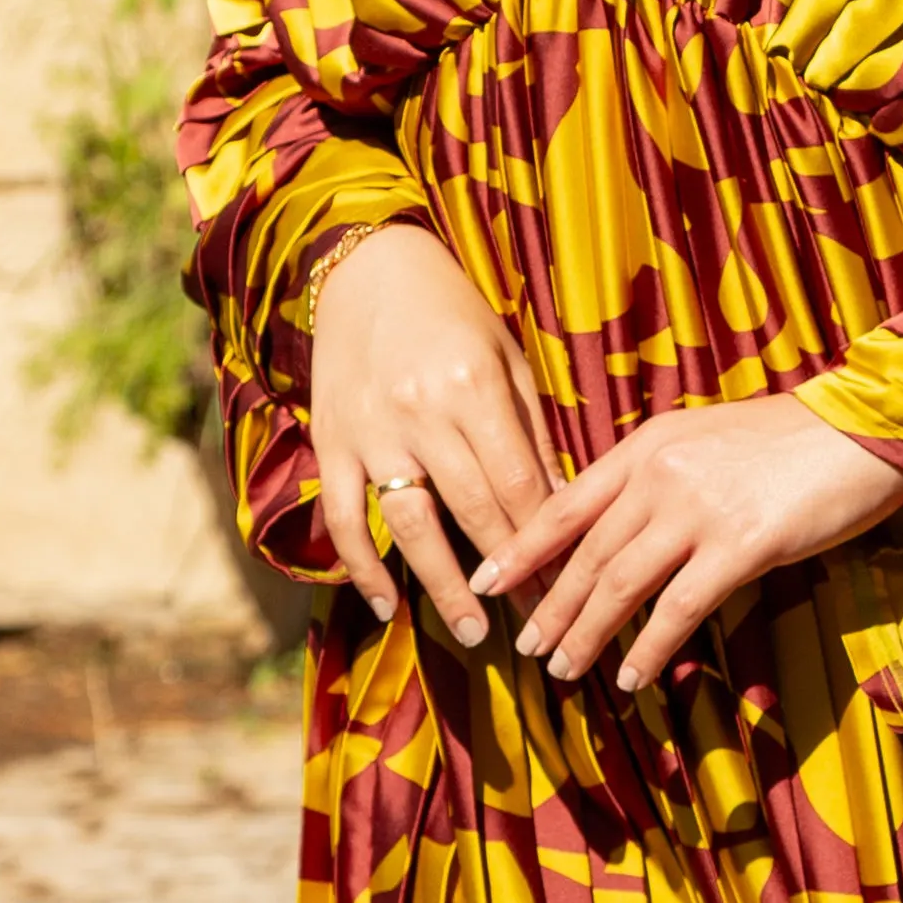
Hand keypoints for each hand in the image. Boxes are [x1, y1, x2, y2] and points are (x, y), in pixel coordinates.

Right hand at [308, 223, 554, 644]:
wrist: (364, 271)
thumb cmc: (453, 315)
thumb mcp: (507, 359)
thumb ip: (532, 431)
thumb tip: (566, 505)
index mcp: (473, 387)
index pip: (519, 484)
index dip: (547, 541)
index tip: (572, 584)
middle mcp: (420, 412)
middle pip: (474, 511)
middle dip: (511, 573)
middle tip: (542, 623)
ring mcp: (370, 431)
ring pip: (410, 524)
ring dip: (443, 584)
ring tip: (475, 631)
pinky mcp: (329, 442)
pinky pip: (343, 517)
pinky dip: (362, 566)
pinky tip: (388, 604)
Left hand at [475, 396, 902, 693]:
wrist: (866, 428)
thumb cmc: (794, 439)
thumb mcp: (709, 439)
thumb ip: (661, 473)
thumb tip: (623, 521)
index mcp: (648, 445)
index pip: (566, 502)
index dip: (522, 547)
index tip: (488, 581)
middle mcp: (661, 474)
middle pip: (586, 553)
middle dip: (549, 606)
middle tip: (525, 645)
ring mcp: (698, 510)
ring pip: (619, 584)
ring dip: (586, 634)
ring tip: (565, 670)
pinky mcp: (740, 545)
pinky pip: (678, 609)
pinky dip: (649, 648)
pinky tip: (630, 677)